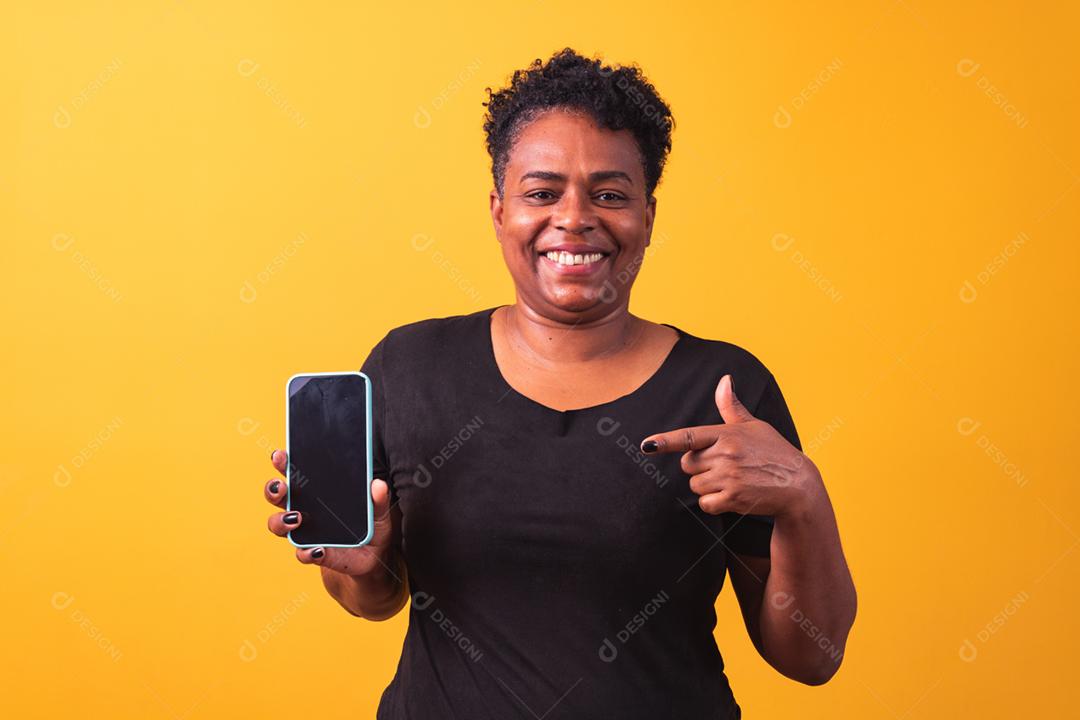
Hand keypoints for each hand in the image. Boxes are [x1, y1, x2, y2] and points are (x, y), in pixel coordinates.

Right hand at [264, 449, 398, 578]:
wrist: (371, 556)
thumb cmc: (369, 526)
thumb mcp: (378, 510)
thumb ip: (379, 498)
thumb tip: (378, 484)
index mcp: (316, 491)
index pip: (295, 472)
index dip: (283, 462)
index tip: (280, 455)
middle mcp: (303, 509)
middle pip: (277, 495)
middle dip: (273, 489)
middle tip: (281, 486)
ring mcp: (305, 532)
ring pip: (279, 525)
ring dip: (280, 521)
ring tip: (295, 518)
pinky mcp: (313, 553)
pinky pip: (302, 553)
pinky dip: (307, 552)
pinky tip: (317, 550)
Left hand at [640, 374, 819, 517]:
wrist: (799, 485)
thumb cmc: (774, 452)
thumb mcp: (755, 426)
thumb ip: (732, 407)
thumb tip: (723, 379)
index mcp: (727, 434)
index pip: (689, 437)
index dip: (666, 441)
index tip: (647, 445)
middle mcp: (726, 454)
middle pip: (687, 465)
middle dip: (698, 467)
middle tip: (722, 467)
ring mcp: (729, 477)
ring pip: (695, 485)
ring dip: (707, 486)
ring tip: (731, 480)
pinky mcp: (734, 498)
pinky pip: (705, 504)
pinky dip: (714, 503)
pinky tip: (732, 496)